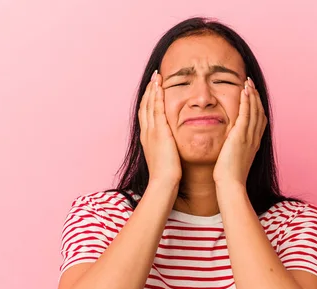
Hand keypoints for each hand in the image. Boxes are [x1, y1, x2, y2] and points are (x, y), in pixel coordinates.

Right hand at [139, 70, 181, 185]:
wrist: (163, 182)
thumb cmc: (166, 175)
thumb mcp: (165, 158)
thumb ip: (167, 148)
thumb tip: (171, 146)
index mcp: (148, 138)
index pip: (146, 115)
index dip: (148, 101)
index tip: (153, 90)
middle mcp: (147, 133)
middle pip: (144, 106)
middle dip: (149, 91)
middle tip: (153, 77)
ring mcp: (151, 131)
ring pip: (149, 105)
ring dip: (152, 89)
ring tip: (156, 76)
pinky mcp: (159, 132)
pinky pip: (156, 109)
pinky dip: (157, 96)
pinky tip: (160, 86)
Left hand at [213, 77, 266, 186]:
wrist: (230, 184)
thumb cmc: (229, 177)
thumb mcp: (234, 160)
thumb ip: (234, 150)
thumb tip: (229, 147)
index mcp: (254, 144)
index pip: (259, 121)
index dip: (258, 107)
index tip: (253, 96)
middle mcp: (254, 138)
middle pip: (260, 112)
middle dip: (256, 97)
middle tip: (252, 84)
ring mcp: (249, 137)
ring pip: (255, 110)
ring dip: (252, 95)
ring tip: (249, 82)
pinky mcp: (241, 136)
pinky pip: (246, 114)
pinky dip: (247, 101)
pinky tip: (244, 91)